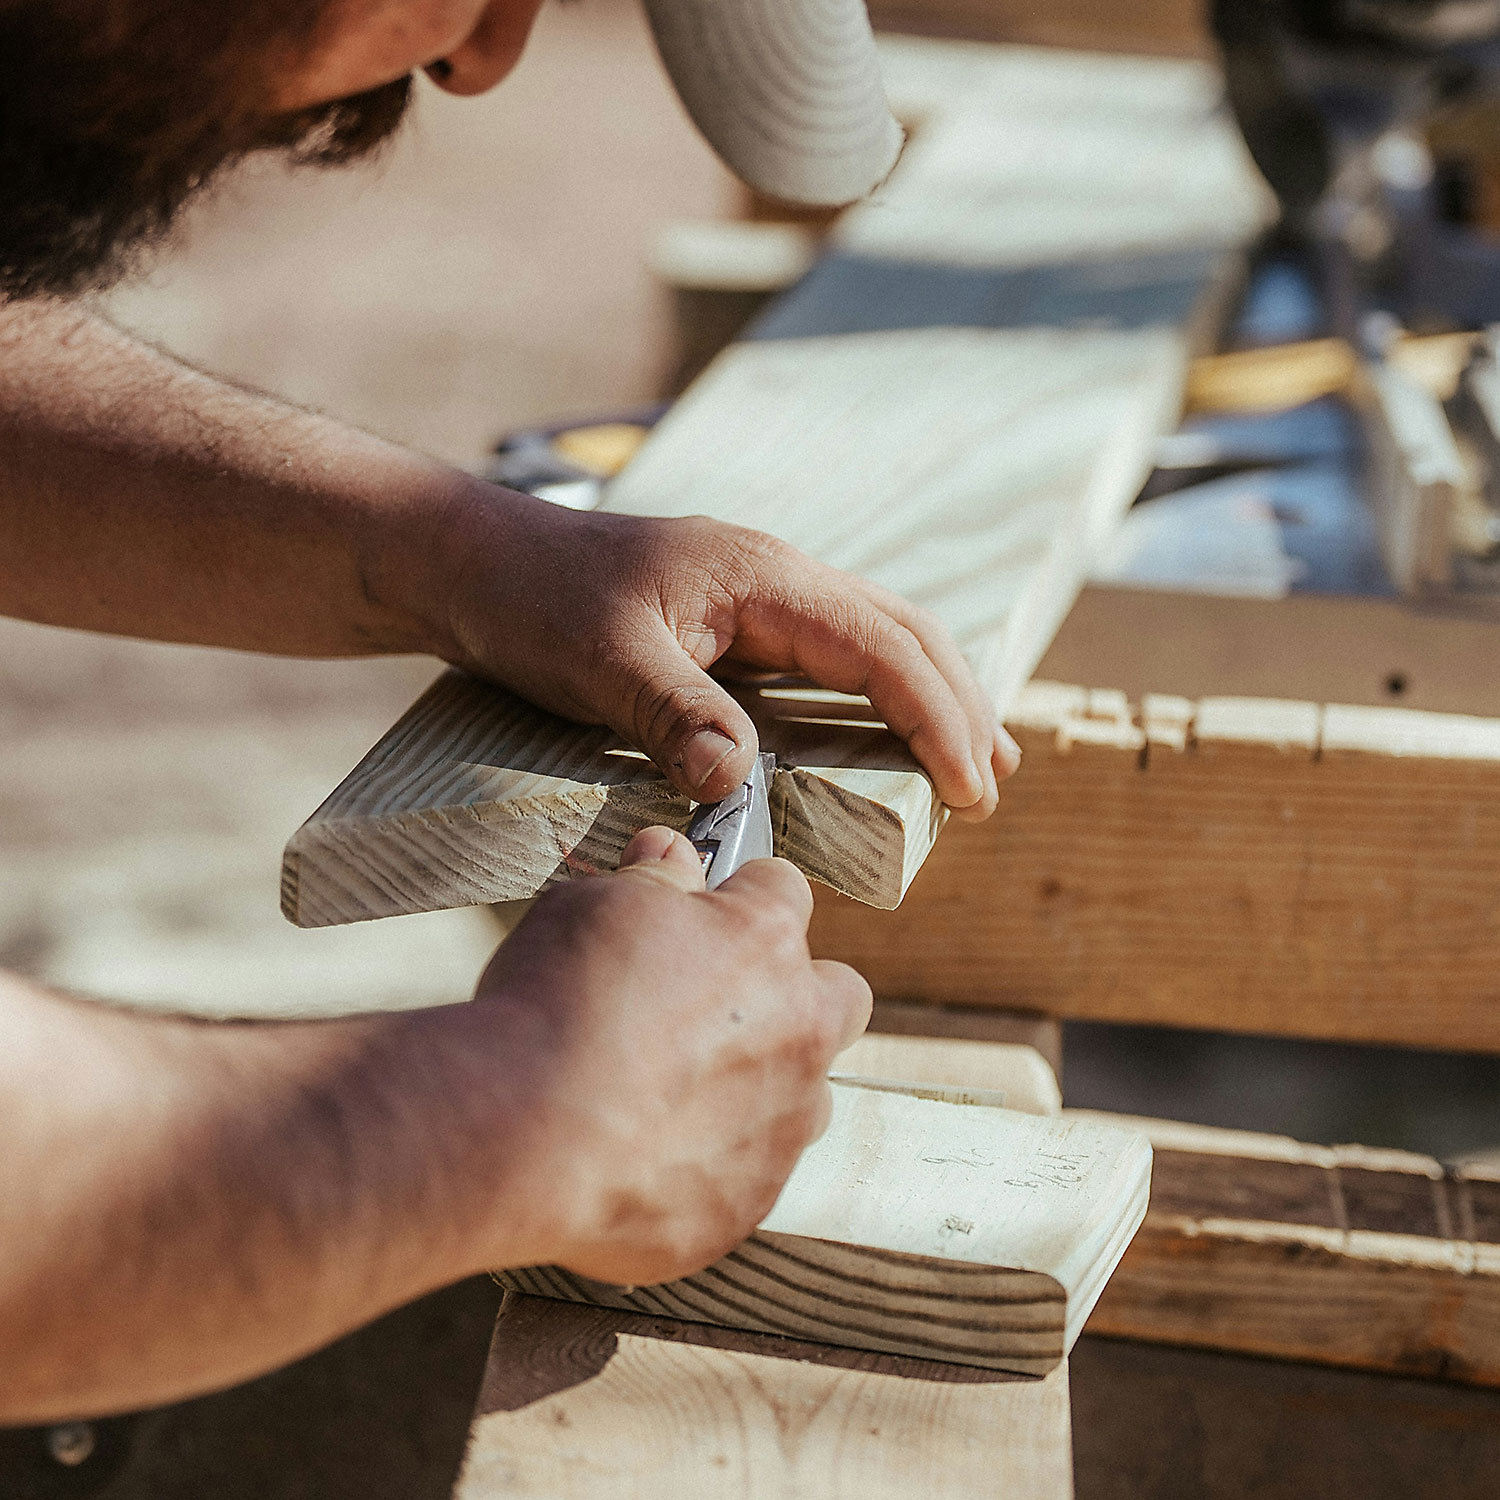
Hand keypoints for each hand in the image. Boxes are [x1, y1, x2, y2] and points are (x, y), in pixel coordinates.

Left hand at [421, 487, 1019, 815]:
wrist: (476, 563)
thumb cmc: (533, 600)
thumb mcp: (598, 660)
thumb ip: (673, 713)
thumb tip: (739, 784)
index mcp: (761, 576)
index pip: (881, 646)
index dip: (936, 718)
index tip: (971, 788)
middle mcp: (776, 578)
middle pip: (904, 633)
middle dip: (959, 707)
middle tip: (992, 788)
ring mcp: (760, 597)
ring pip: (877, 638)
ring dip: (932, 697)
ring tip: (976, 762)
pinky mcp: (737, 624)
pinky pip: (833, 656)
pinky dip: (879, 695)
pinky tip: (886, 733)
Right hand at [455, 826, 870, 1286]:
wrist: (521, 1134)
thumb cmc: (554, 1003)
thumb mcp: (593, 906)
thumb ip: (651, 879)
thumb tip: (670, 852)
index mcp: (765, 942)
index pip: (784, 890)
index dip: (740, 895)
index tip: (704, 910)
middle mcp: (798, 1031)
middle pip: (840, 996)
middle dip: (796, 993)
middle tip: (714, 1005)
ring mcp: (781, 1126)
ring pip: (804, 1097)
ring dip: (759, 1089)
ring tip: (670, 1094)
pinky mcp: (745, 1204)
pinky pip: (744, 1176)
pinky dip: (706, 1165)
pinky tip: (637, 1158)